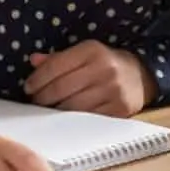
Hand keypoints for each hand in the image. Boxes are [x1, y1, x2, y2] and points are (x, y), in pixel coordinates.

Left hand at [23, 40, 156, 116]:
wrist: (140, 75)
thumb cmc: (105, 63)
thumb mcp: (84, 53)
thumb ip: (59, 58)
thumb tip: (34, 61)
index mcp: (92, 50)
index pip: (55, 66)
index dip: (37, 79)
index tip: (28, 87)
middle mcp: (103, 68)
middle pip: (60, 88)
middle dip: (42, 97)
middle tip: (34, 101)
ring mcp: (112, 90)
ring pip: (71, 106)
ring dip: (54, 111)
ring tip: (47, 110)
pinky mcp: (118, 110)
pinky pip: (86, 119)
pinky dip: (71, 120)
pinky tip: (64, 118)